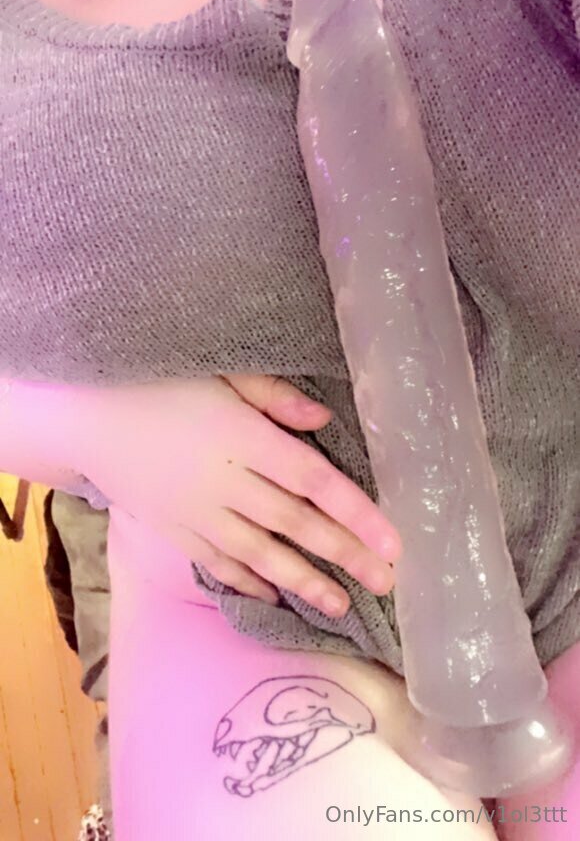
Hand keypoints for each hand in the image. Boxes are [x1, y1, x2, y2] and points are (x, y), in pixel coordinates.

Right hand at [76, 375, 399, 615]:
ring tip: (341, 604)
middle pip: (295, 523)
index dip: (356, 513)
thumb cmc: (159, 383)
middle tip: (385, 582)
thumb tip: (324, 420)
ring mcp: (197, 512)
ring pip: (260, 553)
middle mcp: (226, 482)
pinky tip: (273, 597)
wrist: (86, 415)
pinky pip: (217, 562)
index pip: (313, 480)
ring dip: (303, 580)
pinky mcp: (174, 529)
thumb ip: (273, 397)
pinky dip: (247, 582)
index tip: (392, 542)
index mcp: (244, 438)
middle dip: (344, 554)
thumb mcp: (219, 374)